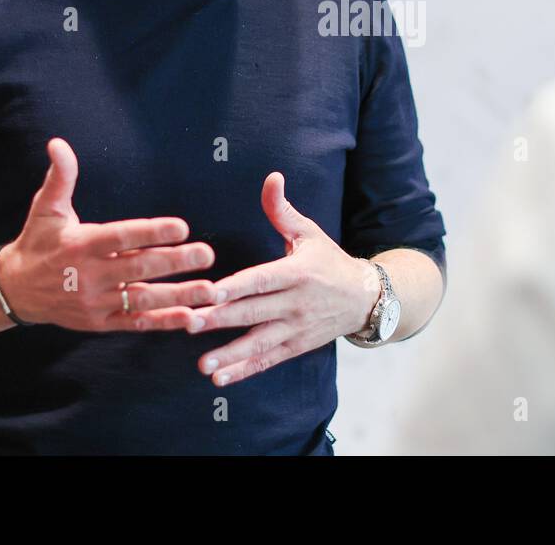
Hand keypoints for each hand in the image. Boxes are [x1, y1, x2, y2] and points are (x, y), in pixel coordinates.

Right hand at [0, 137, 218, 331]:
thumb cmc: (38, 242)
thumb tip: (58, 144)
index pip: (121, 237)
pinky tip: (190, 316)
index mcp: (82, 244)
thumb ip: (61, 177)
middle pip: (138, 267)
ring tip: (211, 289)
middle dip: (175, 261)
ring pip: (142, 298)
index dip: (151, 232)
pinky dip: (162, 321)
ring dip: (179, 295)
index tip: (181, 227)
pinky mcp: (100, 322)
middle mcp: (90, 275)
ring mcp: (96, 302)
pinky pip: (135, 322)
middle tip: (207, 254)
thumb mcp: (45, 208)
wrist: (15, 290)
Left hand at [189, 171, 381, 385]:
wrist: (365, 298)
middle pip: (254, 312)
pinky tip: (219, 377)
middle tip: (190, 322)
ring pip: (260, 342)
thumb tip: (271, 177)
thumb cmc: (329, 261)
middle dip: (221, 318)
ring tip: (203, 364)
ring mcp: (297, 328)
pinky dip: (244, 370)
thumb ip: (282, 210)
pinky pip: (268, 360)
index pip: (263, 279)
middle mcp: (297, 302)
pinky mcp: (296, 346)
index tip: (212, 290)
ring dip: (230, 354)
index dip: (238, 285)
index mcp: (297, 272)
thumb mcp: (309, 232)